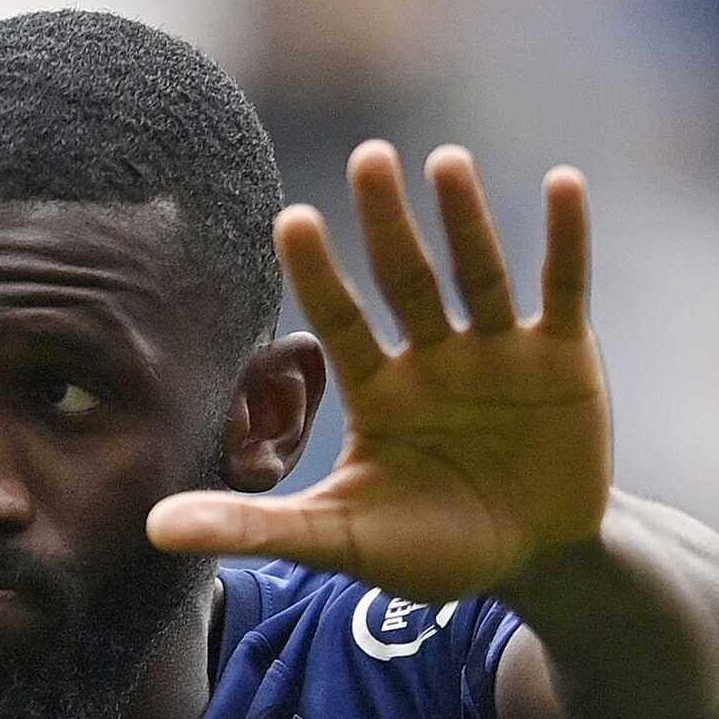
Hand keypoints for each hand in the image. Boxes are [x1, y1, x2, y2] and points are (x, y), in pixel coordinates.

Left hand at [148, 142, 610, 603]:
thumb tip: (153, 528)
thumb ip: (253, 527)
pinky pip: (564, 288)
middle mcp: (432, 357)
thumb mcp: (340, 541)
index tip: (289, 218)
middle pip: (407, 281)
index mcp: (377, 391)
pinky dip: (565, 239)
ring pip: (479, 274)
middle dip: (387, 223)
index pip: (339, 321)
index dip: (318, 274)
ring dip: (466, 219)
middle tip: (367, 157)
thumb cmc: (430, 548)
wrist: (532, 560)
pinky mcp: (564, 357)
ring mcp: (499, 352)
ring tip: (446, 161)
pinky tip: (563, 183)